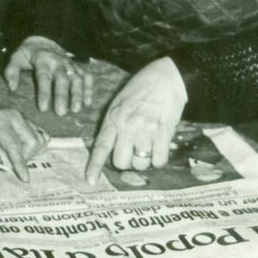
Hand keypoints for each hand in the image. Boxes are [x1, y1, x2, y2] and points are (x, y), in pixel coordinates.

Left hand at [0, 106, 48, 182]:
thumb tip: (5, 168)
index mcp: (0, 120)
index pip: (14, 145)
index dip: (20, 163)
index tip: (25, 178)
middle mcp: (15, 116)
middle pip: (33, 142)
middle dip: (25, 157)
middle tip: (12, 163)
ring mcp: (22, 117)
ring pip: (41, 139)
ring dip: (31, 151)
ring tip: (16, 155)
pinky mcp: (27, 120)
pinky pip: (41, 135)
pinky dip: (35, 145)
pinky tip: (22, 148)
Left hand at [4, 35, 94, 116]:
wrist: (46, 40)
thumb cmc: (29, 54)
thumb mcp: (17, 57)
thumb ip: (12, 71)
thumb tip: (12, 88)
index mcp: (43, 60)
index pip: (44, 77)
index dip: (44, 93)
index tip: (43, 109)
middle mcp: (59, 62)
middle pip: (62, 80)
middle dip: (62, 96)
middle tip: (61, 112)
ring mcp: (70, 65)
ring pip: (77, 79)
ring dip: (78, 94)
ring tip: (76, 110)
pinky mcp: (78, 68)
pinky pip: (87, 77)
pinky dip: (89, 89)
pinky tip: (87, 102)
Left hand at [85, 57, 186, 184]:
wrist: (166, 77)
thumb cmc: (141, 89)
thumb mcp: (120, 103)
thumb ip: (114, 124)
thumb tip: (110, 148)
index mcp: (113, 117)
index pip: (101, 145)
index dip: (95, 165)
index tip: (91, 180)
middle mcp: (127, 125)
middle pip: (121, 162)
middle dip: (126, 162)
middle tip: (132, 152)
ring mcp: (146, 129)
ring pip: (140, 164)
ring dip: (144, 161)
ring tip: (148, 146)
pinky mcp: (164, 132)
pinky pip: (159, 160)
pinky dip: (159, 159)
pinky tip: (159, 147)